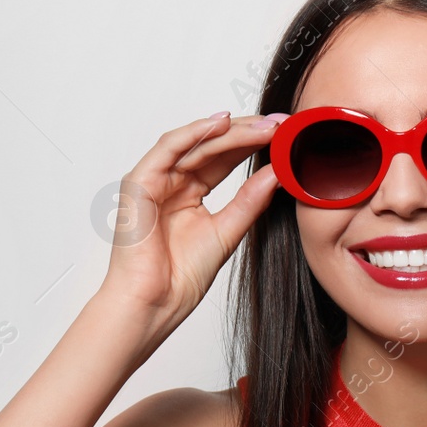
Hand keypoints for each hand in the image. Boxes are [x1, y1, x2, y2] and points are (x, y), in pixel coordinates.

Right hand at [98, 110, 283, 339]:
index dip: (254, 145)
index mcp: (190, 192)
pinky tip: (222, 125)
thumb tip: (277, 172)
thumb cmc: (181, 278)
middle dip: (247, 132)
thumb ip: (250, 200)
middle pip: (212, 146)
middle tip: (280, 124)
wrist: (156, 303)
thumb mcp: (228, 231)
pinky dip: (194, 133)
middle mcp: (171, 181)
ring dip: (229, 131)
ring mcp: (154, 179)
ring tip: (263, 125)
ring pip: (195, 143)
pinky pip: (168, 148)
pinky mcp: (139, 181)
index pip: (224, 159)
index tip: (286, 136)